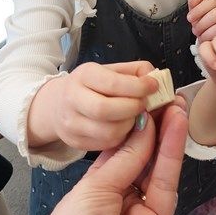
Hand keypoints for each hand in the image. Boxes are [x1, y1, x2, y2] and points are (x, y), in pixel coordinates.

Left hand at [26, 103, 187, 214]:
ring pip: (157, 168)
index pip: (120, 151)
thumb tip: (145, 125)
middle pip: (142, 158)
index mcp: (94, 189)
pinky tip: (176, 128)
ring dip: (168, 135)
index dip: (135, 126)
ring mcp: (140, 213)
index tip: (149, 100)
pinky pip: (167, 186)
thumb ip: (126, 157)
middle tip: (168, 96)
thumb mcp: (94, 188)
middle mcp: (119, 198)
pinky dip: (172, 155)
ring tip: (177, 104)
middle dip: (155, 127)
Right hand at [30, 61, 161, 151]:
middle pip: (106, 110)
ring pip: (108, 131)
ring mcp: (72, 123)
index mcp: (84, 75)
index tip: (153, 87)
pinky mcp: (75, 142)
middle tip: (144, 105)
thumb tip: (156, 79)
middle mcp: (73, 99)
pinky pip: (106, 144)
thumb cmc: (93, 85)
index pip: (113, 83)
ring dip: (130, 126)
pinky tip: (125, 128)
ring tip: (135, 117)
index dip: (138, 87)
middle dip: (133, 108)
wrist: (59, 104)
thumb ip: (136, 71)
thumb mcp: (112, 70)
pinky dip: (122, 137)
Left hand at [187, 0, 215, 41]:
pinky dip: (212, 38)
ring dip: (206, 32)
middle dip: (202, 23)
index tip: (190, 18)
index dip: (199, 9)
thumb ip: (194, 2)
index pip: (212, 0)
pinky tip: (207, 39)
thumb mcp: (199, 11)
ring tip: (200, 35)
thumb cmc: (208, 23)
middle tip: (195, 29)